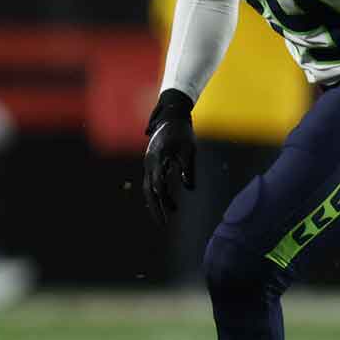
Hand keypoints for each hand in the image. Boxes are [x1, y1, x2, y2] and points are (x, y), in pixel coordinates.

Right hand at [144, 89, 195, 223]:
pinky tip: (166, 201)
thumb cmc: (182, 132)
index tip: (170, 213)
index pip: (157, 184)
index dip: (163, 200)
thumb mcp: (189, 150)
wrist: (171, 116)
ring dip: (157, 201)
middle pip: (149, 189)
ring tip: (167, 215)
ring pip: (149, 186)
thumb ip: (188, 169)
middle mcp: (150, 162)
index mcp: (158, 158)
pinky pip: (152, 181)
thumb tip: (190, 188)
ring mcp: (149, 162)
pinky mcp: (153, 162)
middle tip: (163, 224)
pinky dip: (158, 192)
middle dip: (155, 207)